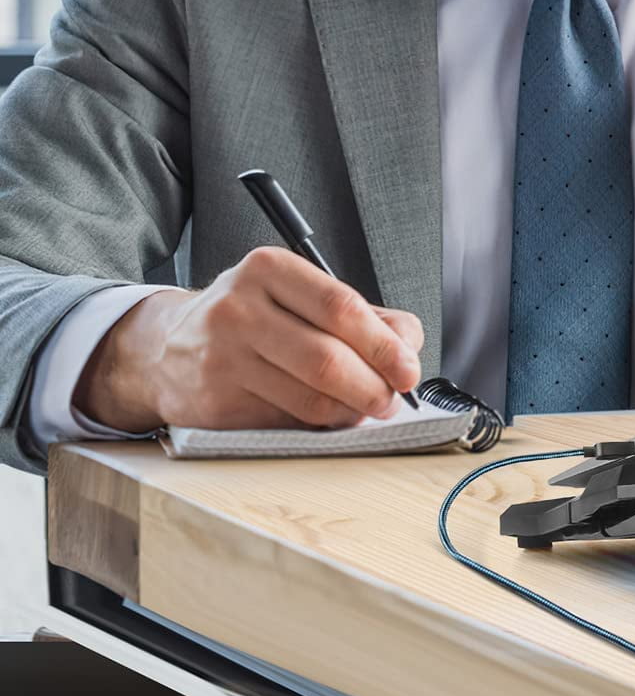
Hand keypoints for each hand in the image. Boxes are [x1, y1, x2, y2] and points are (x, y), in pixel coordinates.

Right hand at [73, 247, 423, 432]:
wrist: (165, 349)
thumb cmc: (251, 318)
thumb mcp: (298, 295)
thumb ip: (362, 315)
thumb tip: (408, 344)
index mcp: (268, 269)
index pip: (341, 307)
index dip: (384, 344)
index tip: (409, 368)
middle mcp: (239, 310)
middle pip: (326, 359)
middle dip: (373, 386)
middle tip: (394, 399)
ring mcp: (222, 360)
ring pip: (308, 398)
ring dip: (350, 412)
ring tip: (365, 409)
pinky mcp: (214, 405)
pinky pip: (285, 423)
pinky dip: (317, 426)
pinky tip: (325, 417)